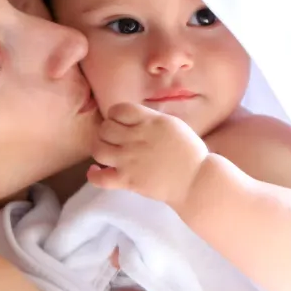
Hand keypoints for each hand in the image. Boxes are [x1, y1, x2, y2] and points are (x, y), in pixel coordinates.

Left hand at [89, 102, 209, 206]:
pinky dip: (93, 175)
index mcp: (151, 122)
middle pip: (105, 128)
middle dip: (106, 131)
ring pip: (98, 149)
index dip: (115, 115)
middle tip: (113, 138)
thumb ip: (152, 120)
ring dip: (98, 148)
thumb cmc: (190, 153)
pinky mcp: (128, 181)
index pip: (119, 109)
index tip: (120, 122)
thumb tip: (133, 117)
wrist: (196, 181)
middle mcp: (137, 138)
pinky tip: (95, 171)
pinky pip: (100, 178)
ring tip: (105, 151)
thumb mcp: (173, 125)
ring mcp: (131, 160)